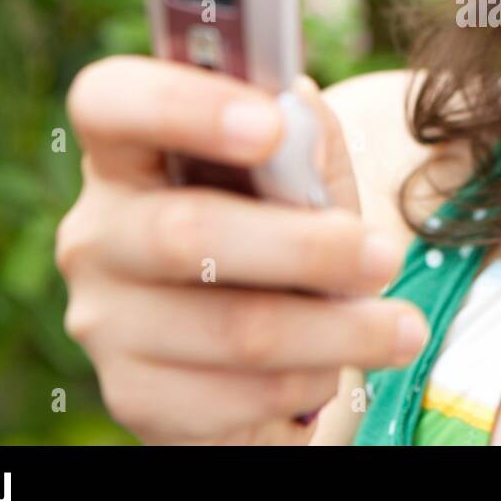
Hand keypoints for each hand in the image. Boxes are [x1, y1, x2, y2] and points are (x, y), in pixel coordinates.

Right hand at [55, 56, 429, 444]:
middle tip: (385, 256)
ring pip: (234, 329)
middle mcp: (97, 234)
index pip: (111, 103)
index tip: (271, 125)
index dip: (182, 106)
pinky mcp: (134, 397)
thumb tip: (301, 107)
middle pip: (186, 233)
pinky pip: (237, 397)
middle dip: (306, 248)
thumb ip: (302, 139)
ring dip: (337, 331)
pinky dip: (306, 383)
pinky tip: (331, 371)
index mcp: (126, 155)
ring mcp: (106, 321)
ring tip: (402, 328)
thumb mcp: (299, 179)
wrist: (261, 351)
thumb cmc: (280, 237)